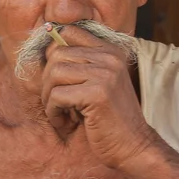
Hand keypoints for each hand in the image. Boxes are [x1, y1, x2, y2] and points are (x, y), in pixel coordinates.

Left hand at [40, 25, 155, 168]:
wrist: (134, 147)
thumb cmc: (110, 118)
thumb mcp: (99, 82)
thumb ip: (80, 63)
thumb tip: (45, 44)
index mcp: (110, 50)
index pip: (69, 31)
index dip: (52, 50)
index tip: (53, 75)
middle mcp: (109, 57)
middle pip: (56, 54)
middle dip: (47, 81)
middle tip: (56, 102)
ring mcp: (105, 73)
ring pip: (53, 74)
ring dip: (49, 98)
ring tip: (61, 113)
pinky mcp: (97, 93)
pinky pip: (56, 96)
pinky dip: (54, 113)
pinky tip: (66, 122)